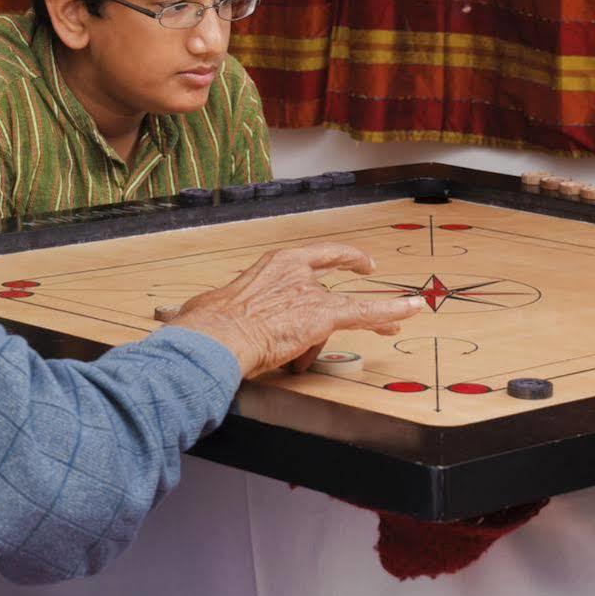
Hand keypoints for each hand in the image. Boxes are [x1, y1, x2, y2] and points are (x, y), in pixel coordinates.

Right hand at [167, 243, 424, 377]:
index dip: (338, 258)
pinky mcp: (323, 316)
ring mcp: (311, 293)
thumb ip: (210, 310)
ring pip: (350, 306)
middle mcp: (296, 272)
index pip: (314, 257)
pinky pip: (365, 312)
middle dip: (352, 295)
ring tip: (397, 323)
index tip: (355, 260)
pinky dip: (391, 311)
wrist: (215, 339)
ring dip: (371, 318)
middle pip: (331, 286)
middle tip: (377, 291)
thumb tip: (181, 319)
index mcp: (272, 265)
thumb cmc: (206, 327)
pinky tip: (412, 311)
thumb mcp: (207, 308)